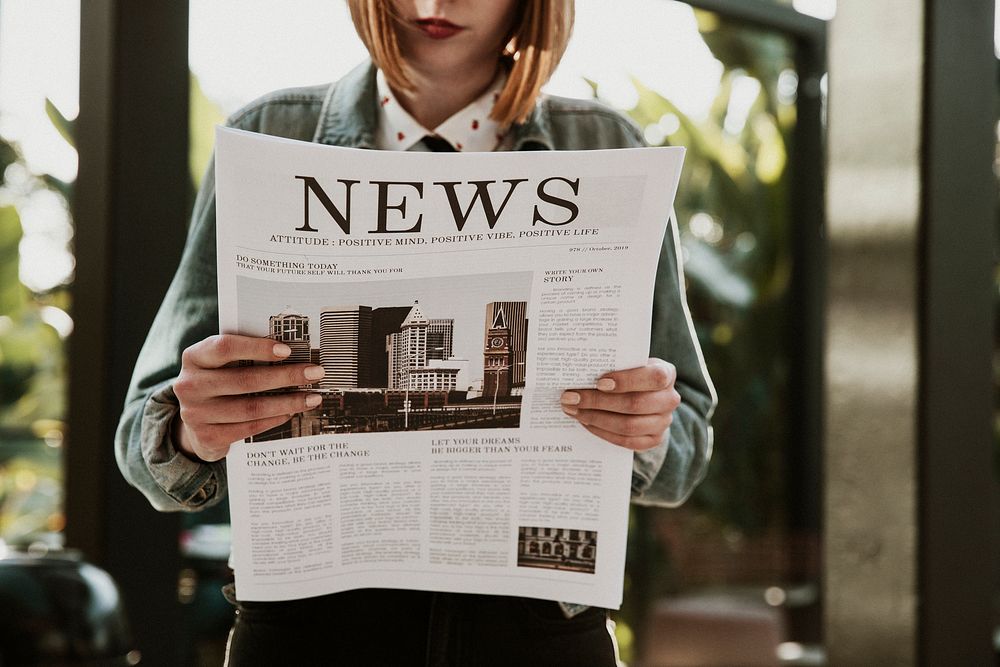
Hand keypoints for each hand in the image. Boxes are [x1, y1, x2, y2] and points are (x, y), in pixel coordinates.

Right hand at [172, 334, 324, 461]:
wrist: (194, 421)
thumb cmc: (218, 382)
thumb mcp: (221, 364)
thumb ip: (245, 356)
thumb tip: (292, 352)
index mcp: (194, 357)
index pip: (225, 347)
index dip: (257, 348)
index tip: (288, 350)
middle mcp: (189, 385)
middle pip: (246, 379)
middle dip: (287, 376)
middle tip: (315, 374)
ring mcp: (195, 413)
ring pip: (251, 407)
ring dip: (288, 402)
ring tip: (312, 398)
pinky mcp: (207, 437)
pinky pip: (249, 427)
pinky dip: (274, 419)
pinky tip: (290, 412)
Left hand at [560, 358, 680, 450]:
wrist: (646, 395)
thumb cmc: (631, 374)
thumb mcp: (629, 363)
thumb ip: (613, 364)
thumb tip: (579, 368)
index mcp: (666, 373)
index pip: (653, 377)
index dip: (626, 381)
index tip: (598, 382)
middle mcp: (670, 399)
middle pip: (635, 404)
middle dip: (598, 401)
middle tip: (570, 397)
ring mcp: (663, 422)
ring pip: (628, 426)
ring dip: (596, 418)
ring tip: (573, 410)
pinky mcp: (653, 440)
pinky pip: (626, 441)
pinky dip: (602, 432)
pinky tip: (585, 422)